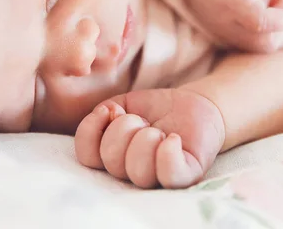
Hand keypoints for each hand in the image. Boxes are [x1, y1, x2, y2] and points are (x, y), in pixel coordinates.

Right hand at [74, 89, 224, 188]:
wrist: (195, 104)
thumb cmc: (156, 109)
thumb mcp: (124, 104)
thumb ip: (105, 111)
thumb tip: (104, 114)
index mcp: (113, 160)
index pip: (88, 158)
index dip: (92, 131)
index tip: (110, 110)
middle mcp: (132, 174)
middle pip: (112, 160)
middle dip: (125, 129)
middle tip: (143, 120)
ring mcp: (159, 178)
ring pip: (138, 170)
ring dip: (146, 138)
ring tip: (159, 130)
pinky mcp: (186, 175)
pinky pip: (170, 175)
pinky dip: (168, 153)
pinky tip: (172, 138)